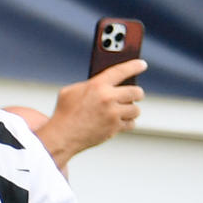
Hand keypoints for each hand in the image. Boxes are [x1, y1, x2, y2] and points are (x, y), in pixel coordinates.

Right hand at [22, 60, 143, 169]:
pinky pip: (130, 123)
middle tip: (133, 95)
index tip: (142, 65)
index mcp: (97, 85)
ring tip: (123, 111)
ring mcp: (113, 114)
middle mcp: (107, 98)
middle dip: (136, 94)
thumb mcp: (70, 92)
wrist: (61, 137)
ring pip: (136, 109)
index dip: (134, 66)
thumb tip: (103, 83)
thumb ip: (89, 85)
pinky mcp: (115, 128)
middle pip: (136, 92)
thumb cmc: (63, 114)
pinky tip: (118, 122)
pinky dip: (126, 123)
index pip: (121, 71)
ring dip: (131, 110)